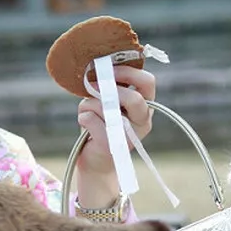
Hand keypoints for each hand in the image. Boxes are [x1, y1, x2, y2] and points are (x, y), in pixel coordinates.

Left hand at [74, 65, 155, 210]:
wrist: (94, 160)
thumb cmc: (101, 125)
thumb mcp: (108, 102)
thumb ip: (108, 87)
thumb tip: (97, 71)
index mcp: (145, 107)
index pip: (148, 82)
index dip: (129, 72)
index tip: (110, 70)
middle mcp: (142, 122)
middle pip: (134, 97)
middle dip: (109, 89)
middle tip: (92, 87)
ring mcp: (129, 136)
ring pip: (107, 107)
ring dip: (89, 104)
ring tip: (86, 111)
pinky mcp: (111, 146)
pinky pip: (91, 119)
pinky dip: (83, 117)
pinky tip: (84, 123)